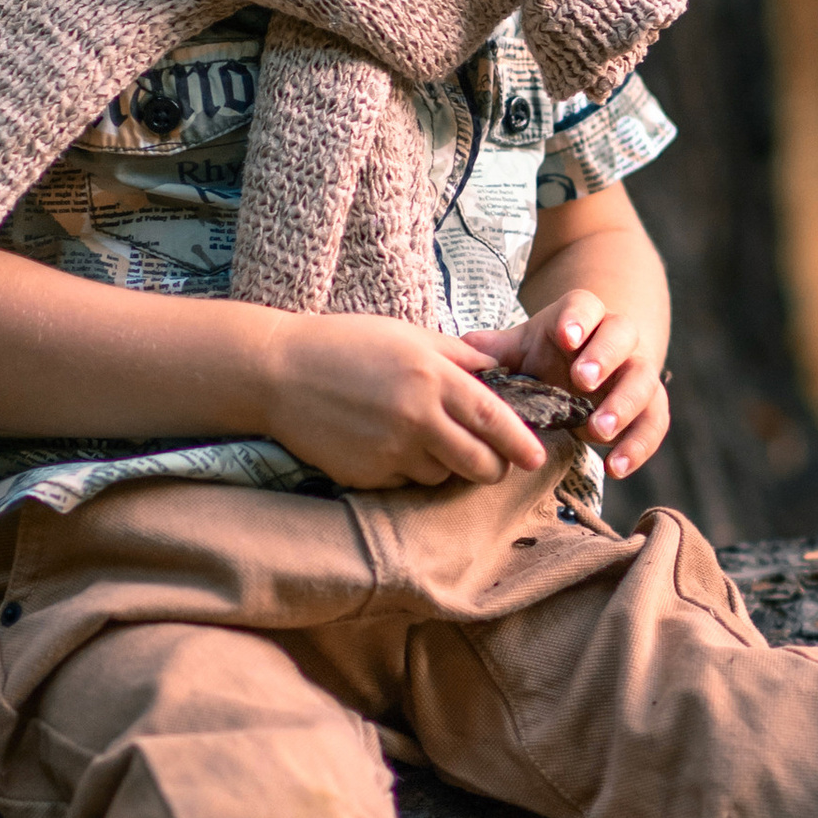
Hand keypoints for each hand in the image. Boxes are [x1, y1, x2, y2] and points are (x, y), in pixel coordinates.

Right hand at [261, 313, 552, 490]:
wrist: (278, 373)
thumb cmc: (345, 345)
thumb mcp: (407, 335)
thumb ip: (458, 357)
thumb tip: (499, 373)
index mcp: (433, 378)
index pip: (495, 420)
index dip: (522, 443)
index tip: (538, 457)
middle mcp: (417, 418)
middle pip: (479, 463)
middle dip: (493, 467)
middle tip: (492, 460)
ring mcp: (391, 450)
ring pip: (443, 476)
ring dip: (445, 466)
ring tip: (421, 437)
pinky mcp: (367, 474)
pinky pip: (406, 482)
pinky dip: (407, 470)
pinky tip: (386, 443)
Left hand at [465, 286, 669, 481]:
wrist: (590, 365)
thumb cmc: (548, 355)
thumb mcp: (522, 348)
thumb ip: (495, 349)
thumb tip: (462, 350)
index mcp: (582, 316)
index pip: (585, 306)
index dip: (578, 319)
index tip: (566, 337)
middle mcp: (616, 339)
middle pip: (621, 336)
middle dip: (604, 357)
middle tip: (584, 380)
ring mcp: (637, 372)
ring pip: (643, 381)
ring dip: (625, 405)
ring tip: (599, 431)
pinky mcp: (650, 406)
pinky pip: (655, 423)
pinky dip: (639, 446)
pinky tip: (615, 468)